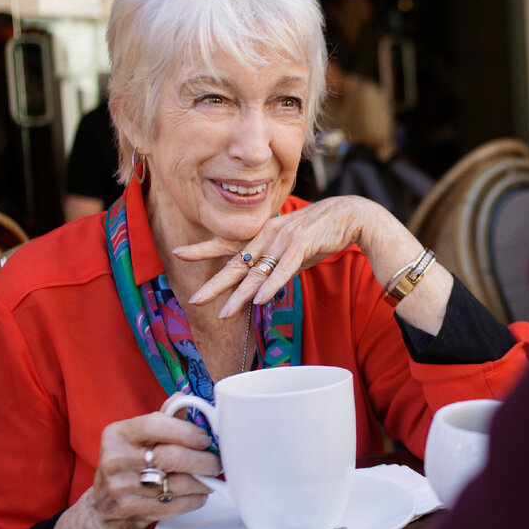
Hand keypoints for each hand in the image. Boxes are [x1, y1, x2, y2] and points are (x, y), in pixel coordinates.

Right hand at [50, 411, 219, 528]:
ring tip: (209, 479)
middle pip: (171, 457)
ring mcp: (121, 487)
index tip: (205, 439)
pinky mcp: (131, 510)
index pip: (155, 424)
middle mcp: (116, 459)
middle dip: (203, 461)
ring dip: (202, 483)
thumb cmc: (127, 465)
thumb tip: (185, 397)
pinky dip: (194, 500)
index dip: (186, 431)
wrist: (103, 508)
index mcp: (118, 434)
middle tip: (215, 463)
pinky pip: (174, 505)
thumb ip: (163, 419)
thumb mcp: (137, 438)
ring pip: (177, 484)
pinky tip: (198, 495)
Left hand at [176, 196, 380, 316]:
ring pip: (257, 273)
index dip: (203, 249)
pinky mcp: (302, 246)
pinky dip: (271, 286)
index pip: (228, 243)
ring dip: (240, 295)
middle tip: (195, 300)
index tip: (178, 252)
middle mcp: (268, 236)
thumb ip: (275, 262)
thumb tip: (263, 283)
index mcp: (263, 234)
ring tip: (224, 313)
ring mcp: (284, 240)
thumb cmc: (321, 233)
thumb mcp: (291, 247)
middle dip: (215, 284)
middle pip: (236, 264)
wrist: (349, 215)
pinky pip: (283, 270)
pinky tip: (259, 300)